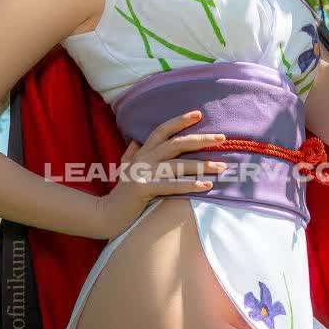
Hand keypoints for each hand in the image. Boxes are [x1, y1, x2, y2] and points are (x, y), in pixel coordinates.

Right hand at [99, 111, 227, 240]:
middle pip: (176, 143)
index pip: (162, 130)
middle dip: (201, 139)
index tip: (199, 114)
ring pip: (177, 165)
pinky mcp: (143, 189)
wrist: (106, 214)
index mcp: (141, 152)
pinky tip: (206, 185)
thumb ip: (131, 153)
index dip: (180, 121)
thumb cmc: (120, 193)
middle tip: (223, 138)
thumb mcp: (124, 168)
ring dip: (202, 165)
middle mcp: (143, 159)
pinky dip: (189, 185)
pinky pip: (171, 185)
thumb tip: (136, 139)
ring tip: (222, 166)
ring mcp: (143, 173)